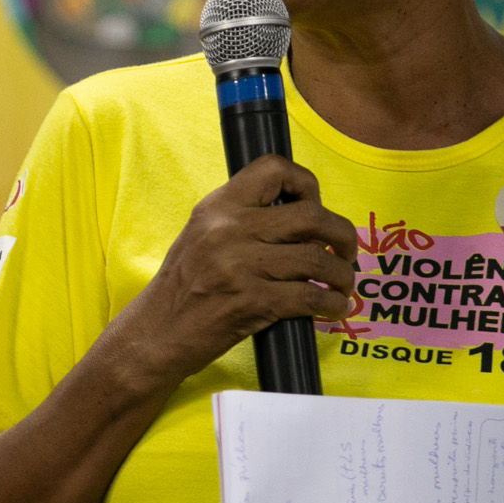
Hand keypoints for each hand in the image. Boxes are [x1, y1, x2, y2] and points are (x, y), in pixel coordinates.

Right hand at [109, 155, 357, 390]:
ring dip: (341, 275)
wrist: (156, 333)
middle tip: (346, 251)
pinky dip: (332, 304)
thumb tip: (296, 214)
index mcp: (218, 207)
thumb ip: (241, 219)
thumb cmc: (183, 287)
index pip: (272, 169)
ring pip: (318, 258)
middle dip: (342, 234)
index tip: (316, 204)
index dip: (305, 183)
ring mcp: (241, 266)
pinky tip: (333, 308)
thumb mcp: (201, 235)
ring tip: (342, 284)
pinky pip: (310, 296)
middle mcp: (230, 230)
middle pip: (311, 215)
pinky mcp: (252, 302)